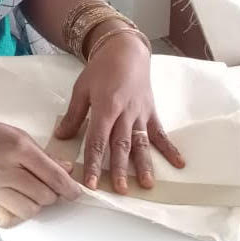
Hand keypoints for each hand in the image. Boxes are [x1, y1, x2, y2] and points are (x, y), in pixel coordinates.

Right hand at [0, 120, 80, 226]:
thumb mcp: (18, 135)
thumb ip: (44, 155)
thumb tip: (66, 169)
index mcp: (19, 149)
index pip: (54, 176)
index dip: (70, 188)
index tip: (76, 192)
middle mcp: (8, 170)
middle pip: (45, 195)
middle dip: (52, 193)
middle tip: (47, 186)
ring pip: (30, 210)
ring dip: (36, 203)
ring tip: (29, 191)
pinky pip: (9, 219)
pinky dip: (16, 214)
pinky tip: (15, 202)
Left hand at [54, 30, 183, 193]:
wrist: (125, 50)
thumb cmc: (101, 69)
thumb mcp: (82, 88)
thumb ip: (74, 115)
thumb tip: (61, 137)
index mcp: (105, 106)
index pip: (98, 140)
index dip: (93, 162)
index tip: (91, 182)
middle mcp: (124, 112)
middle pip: (121, 144)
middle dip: (120, 168)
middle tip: (121, 190)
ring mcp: (140, 113)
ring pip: (141, 142)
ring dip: (144, 164)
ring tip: (147, 184)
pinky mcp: (151, 112)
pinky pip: (160, 132)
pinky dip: (170, 148)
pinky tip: (179, 164)